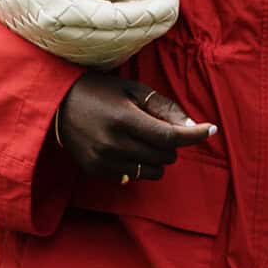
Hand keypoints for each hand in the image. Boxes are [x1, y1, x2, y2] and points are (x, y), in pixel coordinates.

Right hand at [56, 71, 215, 183]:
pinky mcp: (97, 171)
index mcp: (124, 119)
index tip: (211, 129)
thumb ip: (163, 108)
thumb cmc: (100, 92)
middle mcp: (114, 144)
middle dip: (171, 144)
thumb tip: (191, 125)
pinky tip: (126, 148)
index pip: (170, 137)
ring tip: (143, 139)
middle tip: (159, 129)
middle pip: (165, 156)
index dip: (194, 135)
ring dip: (157, 158)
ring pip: (153, 171)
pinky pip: (134, 177)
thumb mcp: (132, 90)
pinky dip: (139, 165)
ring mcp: (104, 161)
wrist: (57, 104)